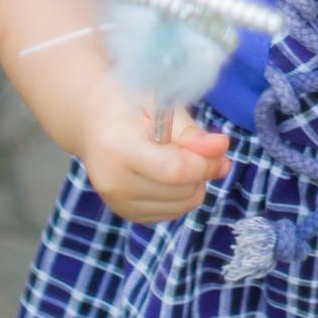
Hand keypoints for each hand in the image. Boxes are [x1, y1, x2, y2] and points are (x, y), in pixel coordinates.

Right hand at [79, 70, 232, 224]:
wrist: (94, 122)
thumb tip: (221, 148)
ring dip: (195, 182)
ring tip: (182, 156)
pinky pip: (172, 213)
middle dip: (203, 169)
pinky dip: (182, 194)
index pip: (174, 170)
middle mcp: (114, 182)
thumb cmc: (130, 105)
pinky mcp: (126, 214)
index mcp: (119, 147)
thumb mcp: (159, 103)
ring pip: (181, 205)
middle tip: (202, 145)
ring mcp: (118, 203)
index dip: (206, 161)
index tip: (223, 144)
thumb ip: (189, 130)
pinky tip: (171, 172)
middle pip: (181, 190)